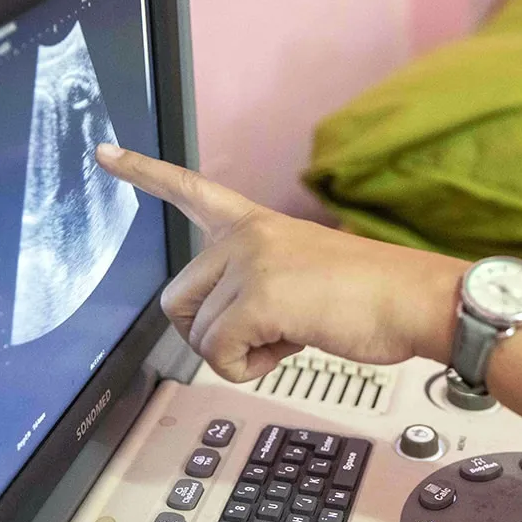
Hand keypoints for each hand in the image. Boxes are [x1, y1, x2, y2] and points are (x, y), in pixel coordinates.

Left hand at [95, 144, 466, 382]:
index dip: (143, 173)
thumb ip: (254, 287)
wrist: (417, 300)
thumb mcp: (301, 276)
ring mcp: (250, 262)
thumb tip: (224, 334)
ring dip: (237, 352)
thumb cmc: (371, 295)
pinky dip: (249, 368)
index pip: (190, 190)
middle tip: (266, 332)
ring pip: (197, 333)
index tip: (105, 153)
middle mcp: (245, 236)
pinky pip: (218, 353)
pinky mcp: (258, 295)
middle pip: (176, 301)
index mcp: (256, 224)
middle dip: (211, 332)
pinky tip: (289, 347)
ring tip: (289, 334)